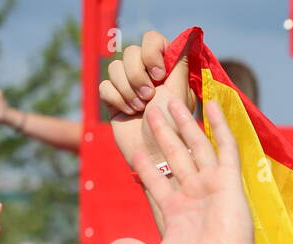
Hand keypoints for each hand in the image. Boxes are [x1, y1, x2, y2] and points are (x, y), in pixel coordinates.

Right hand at [99, 30, 194, 168]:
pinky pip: (104, 85)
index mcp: (167, 71)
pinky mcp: (113, 99)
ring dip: (128, 89)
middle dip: (138, 74)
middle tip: (149, 96)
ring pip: (114, 66)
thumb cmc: (174, 130)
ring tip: (140, 108)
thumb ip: (180, 66)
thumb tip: (188, 38)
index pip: (153, 39)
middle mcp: (148, 75)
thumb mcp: (180, 95)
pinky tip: (128, 113)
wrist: (155, 157)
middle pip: (130, 51)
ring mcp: (129, 86)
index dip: (152, 51)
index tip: (159, 73)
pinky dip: (116, 99)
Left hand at [104, 99, 256, 243]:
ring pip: (198, 147)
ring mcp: (213, 186)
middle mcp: (194, 194)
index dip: (145, 165)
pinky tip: (213, 106)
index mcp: (176, 210)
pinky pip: (226, 148)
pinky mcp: (230, 181)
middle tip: (152, 111)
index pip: (156, 179)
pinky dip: (221, 127)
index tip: (134, 150)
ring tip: (172, 101)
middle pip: (176, 156)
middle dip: (163, 134)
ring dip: (186, 124)